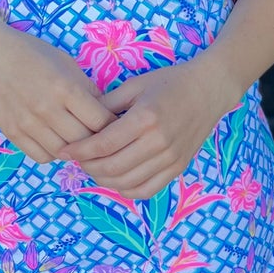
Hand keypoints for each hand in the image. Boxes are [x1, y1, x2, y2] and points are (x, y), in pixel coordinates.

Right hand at [0, 16, 114, 163]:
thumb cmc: (32, 54)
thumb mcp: (66, 63)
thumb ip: (86, 89)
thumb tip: (105, 113)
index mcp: (65, 88)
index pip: (100, 121)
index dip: (111, 125)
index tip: (113, 123)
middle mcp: (47, 109)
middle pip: (84, 141)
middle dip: (95, 140)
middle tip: (97, 135)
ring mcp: (28, 123)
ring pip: (63, 153)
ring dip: (74, 150)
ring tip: (76, 138)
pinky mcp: (13, 133)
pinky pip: (41, 157)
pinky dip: (53, 153)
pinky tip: (54, 139)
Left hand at [62, 57, 239, 200]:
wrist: (209, 90)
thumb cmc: (169, 83)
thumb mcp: (135, 86)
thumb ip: (107, 105)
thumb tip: (80, 121)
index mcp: (145, 118)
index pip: (103, 144)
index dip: (79, 150)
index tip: (65, 150)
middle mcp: (159, 142)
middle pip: (112, 168)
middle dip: (87, 167)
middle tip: (77, 159)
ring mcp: (170, 158)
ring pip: (127, 183)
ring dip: (103, 180)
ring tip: (93, 168)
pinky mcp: (177, 168)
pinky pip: (146, 190)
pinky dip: (125, 190)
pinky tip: (116, 179)